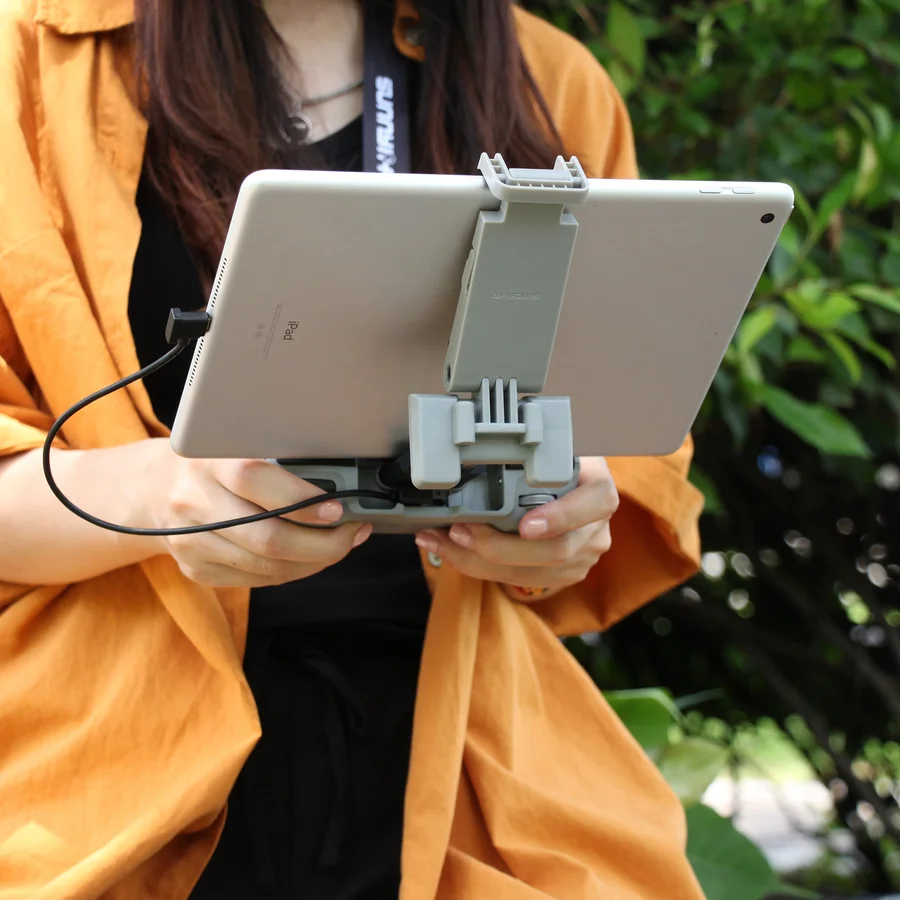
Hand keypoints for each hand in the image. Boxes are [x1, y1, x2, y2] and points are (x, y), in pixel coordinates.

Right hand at [142, 441, 369, 586]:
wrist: (154, 489)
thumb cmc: (214, 464)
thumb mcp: (236, 447)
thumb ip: (276, 464)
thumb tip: (338, 490)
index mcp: (208, 461)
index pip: (255, 480)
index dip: (303, 498)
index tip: (338, 508)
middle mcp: (194, 502)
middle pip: (268, 538)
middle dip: (323, 544)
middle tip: (352, 534)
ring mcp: (191, 542)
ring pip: (267, 566)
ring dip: (314, 561)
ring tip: (340, 544)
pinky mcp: (196, 569)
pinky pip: (257, 579)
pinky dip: (292, 571)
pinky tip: (309, 557)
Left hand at [413, 457, 617, 598]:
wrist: (571, 483)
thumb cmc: (558, 461)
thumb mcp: (555, 446)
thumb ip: (535, 452)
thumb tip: (482, 452)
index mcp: (600, 491)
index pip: (593, 505)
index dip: (560, 518)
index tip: (526, 525)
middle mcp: (596, 529)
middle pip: (555, 551)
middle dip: (499, 546)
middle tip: (460, 530)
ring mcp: (582, 557)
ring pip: (532, 572)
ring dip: (478, 561)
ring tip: (441, 541)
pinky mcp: (562, 573)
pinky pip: (520, 579)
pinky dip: (480, 567)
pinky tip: (453, 552)